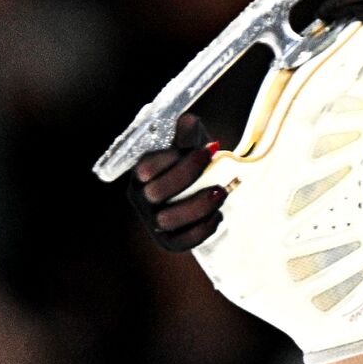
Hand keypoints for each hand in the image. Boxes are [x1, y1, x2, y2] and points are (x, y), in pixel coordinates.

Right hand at [126, 113, 225, 250]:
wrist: (206, 191)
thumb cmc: (195, 165)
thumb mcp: (192, 145)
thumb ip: (187, 133)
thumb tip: (187, 121)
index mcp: (141, 174)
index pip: (146, 168)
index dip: (175, 160)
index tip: (206, 150)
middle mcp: (142, 199)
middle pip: (155, 193)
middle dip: (187, 179)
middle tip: (215, 167)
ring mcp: (154, 222)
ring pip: (167, 219)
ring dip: (197, 206)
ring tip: (221, 192)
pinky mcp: (170, 242)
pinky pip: (181, 242)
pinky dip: (202, 230)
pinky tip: (219, 215)